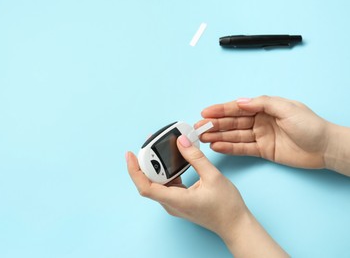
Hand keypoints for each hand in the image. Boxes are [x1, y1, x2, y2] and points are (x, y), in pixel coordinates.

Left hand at [126, 135, 246, 236]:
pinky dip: (166, 172)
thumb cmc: (226, 206)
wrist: (235, 225)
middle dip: (145, 162)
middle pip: (148, 182)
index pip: (145, 187)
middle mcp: (171, 204)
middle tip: (149, 143)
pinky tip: (172, 160)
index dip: (135, 170)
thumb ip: (196, 157)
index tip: (130, 154)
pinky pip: (167, 185)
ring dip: (155, 166)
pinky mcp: (180, 201)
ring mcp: (174, 203)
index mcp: (176, 200)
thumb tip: (181, 141)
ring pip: (157, 183)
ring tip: (158, 148)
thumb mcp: (213, 177)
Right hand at [196, 96, 330, 168]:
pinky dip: (230, 148)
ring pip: (235, 135)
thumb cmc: (310, 125)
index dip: (221, 110)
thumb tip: (240, 102)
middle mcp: (260, 121)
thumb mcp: (286, 108)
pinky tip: (217, 146)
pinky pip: (243, 148)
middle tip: (199, 128)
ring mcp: (260, 136)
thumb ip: (262, 103)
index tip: (205, 112)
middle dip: (215, 124)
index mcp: (265, 107)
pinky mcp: (263, 150)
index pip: (238, 108)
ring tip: (203, 138)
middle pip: (233, 122)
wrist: (325, 147)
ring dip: (219, 136)